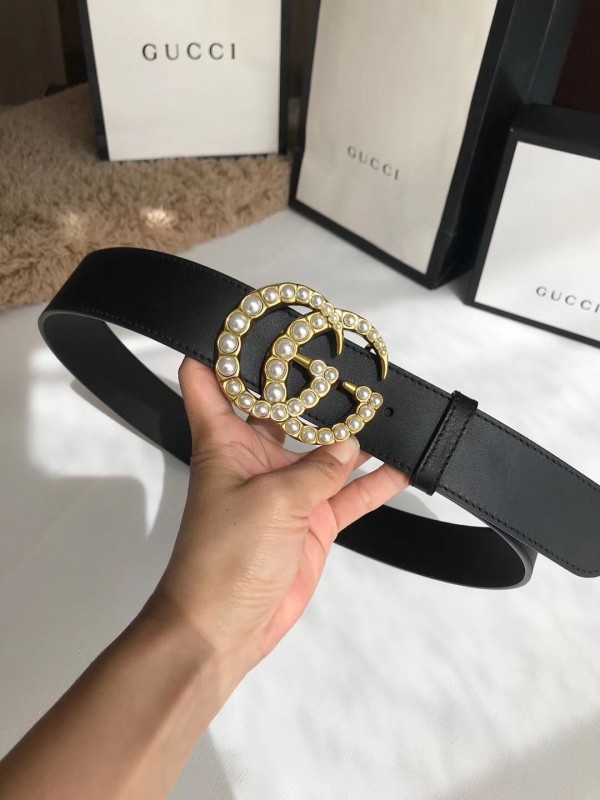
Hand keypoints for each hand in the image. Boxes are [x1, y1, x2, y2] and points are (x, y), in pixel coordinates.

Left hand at [150, 358, 407, 672]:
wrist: (226, 627)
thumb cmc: (225, 558)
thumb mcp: (272, 502)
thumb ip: (317, 470)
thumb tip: (352, 445)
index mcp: (225, 442)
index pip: (210, 381)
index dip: (223, 347)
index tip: (248, 318)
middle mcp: (255, 458)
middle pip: (283, 409)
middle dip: (310, 386)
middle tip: (346, 357)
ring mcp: (287, 489)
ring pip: (325, 449)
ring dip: (352, 431)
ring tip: (387, 402)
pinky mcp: (312, 521)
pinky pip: (350, 493)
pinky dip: (376, 481)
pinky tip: (407, 464)